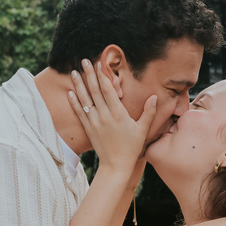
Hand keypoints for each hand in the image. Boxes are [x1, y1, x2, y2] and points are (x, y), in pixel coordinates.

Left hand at [69, 59, 156, 175]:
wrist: (116, 165)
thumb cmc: (131, 147)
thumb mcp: (142, 130)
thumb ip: (148, 112)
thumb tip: (155, 97)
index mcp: (118, 114)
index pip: (108, 90)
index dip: (103, 75)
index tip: (99, 64)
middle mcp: (104, 116)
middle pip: (95, 90)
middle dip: (89, 74)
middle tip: (84, 60)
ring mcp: (94, 122)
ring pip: (85, 99)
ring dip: (79, 85)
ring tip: (74, 72)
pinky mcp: (88, 129)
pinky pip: (79, 112)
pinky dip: (74, 102)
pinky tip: (70, 92)